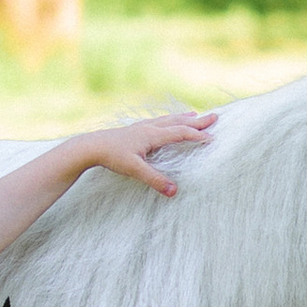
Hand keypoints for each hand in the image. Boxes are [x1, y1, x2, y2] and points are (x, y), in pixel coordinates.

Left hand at [69, 108, 216, 196]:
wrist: (91, 146)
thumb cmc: (112, 156)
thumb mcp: (134, 170)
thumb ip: (155, 180)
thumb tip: (175, 191)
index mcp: (152, 135)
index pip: (180, 133)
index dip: (197, 136)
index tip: (213, 139)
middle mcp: (150, 128)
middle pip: (178, 122)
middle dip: (197, 121)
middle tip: (215, 117)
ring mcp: (142, 127)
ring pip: (168, 119)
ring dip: (184, 117)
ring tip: (195, 114)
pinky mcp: (135, 130)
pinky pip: (158, 121)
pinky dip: (169, 120)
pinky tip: (166, 122)